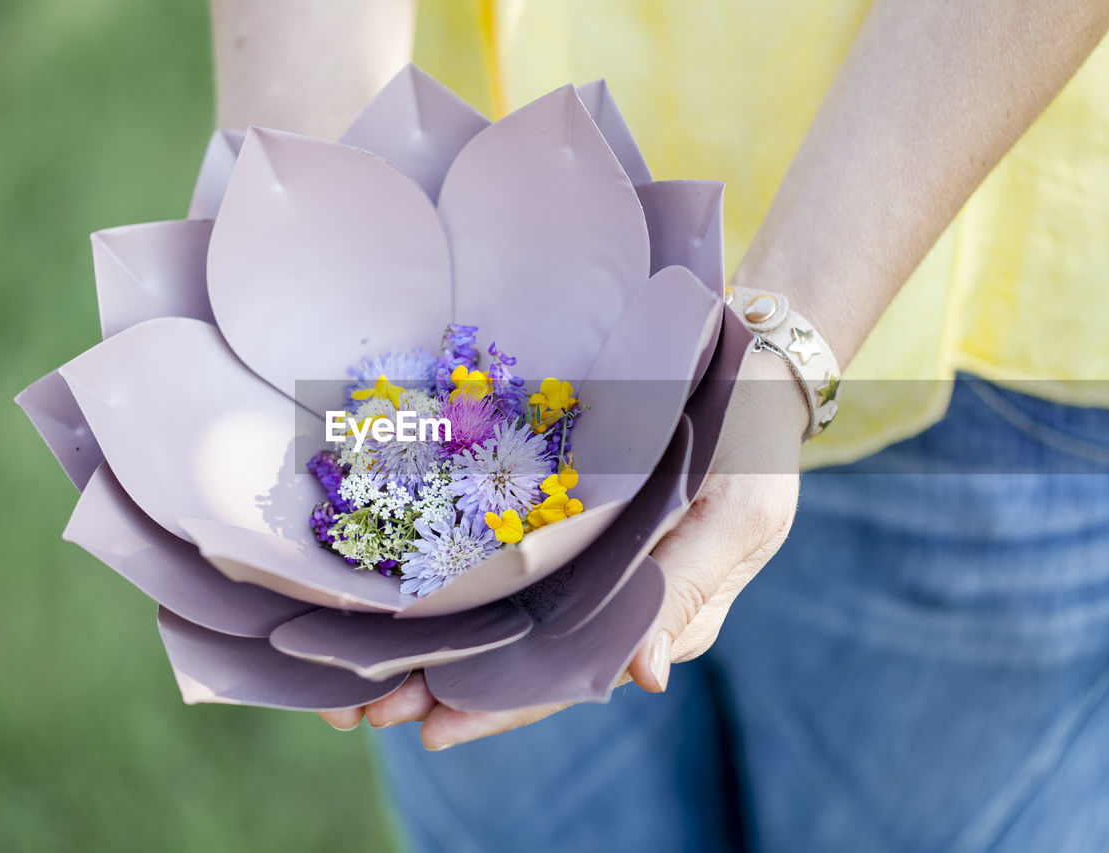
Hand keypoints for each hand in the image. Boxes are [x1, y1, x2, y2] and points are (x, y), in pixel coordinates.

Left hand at [318, 350, 805, 746]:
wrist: (750, 366)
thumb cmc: (753, 443)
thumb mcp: (738, 516)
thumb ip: (688, 592)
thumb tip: (644, 680)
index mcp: (648, 613)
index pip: (566, 677)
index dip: (500, 707)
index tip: (432, 728)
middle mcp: (600, 593)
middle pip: (512, 655)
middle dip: (439, 685)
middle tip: (362, 709)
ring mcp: (573, 551)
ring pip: (491, 611)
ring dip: (425, 642)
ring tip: (355, 671)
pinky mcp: (552, 505)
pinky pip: (491, 547)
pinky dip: (440, 574)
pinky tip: (387, 586)